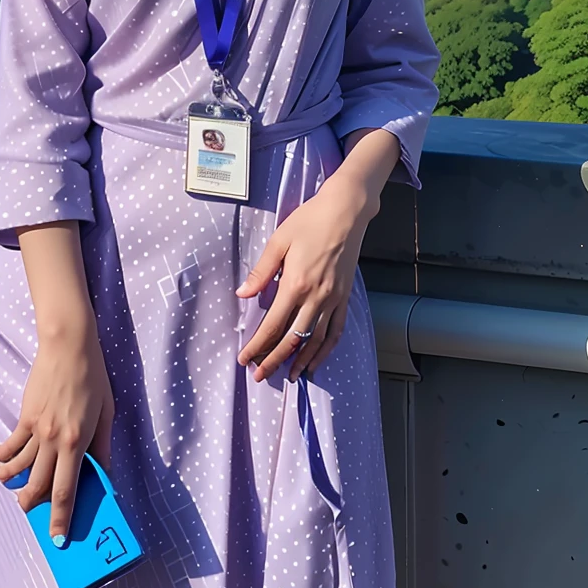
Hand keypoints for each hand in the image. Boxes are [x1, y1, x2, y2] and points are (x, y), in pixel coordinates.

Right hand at [0, 312, 114, 542]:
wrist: (68, 346)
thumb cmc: (93, 378)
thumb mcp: (107, 414)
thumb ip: (102, 447)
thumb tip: (103, 475)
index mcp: (78, 443)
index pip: (67, 491)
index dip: (61, 518)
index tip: (58, 538)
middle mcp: (54, 441)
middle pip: (39, 485)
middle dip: (33, 505)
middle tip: (32, 514)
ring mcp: (36, 429)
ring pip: (20, 467)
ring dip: (13, 482)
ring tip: (11, 489)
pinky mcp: (25, 416)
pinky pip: (11, 444)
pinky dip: (4, 456)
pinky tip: (1, 461)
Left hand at [236, 130, 398, 382]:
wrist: (346, 211)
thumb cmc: (309, 221)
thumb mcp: (279, 241)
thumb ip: (261, 271)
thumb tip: (242, 295)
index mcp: (296, 284)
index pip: (273, 325)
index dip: (257, 346)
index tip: (244, 360)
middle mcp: (316, 297)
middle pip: (293, 339)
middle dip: (275, 360)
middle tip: (259, 376)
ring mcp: (333, 299)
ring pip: (316, 340)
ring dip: (301, 361)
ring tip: (289, 377)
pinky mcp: (345, 297)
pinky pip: (336, 331)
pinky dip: (326, 350)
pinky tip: (317, 360)